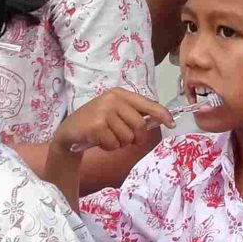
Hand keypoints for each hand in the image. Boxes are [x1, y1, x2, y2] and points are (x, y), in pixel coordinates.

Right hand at [55, 88, 170, 155]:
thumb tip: (160, 120)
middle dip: (137, 138)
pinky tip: (99, 140)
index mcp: (120, 94)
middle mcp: (113, 99)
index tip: (172, 123)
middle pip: (140, 125)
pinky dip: (109, 147)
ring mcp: (104, 111)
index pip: (148, 104)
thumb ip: (134, 114)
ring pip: (128, 137)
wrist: (69, 131)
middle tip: (127, 140)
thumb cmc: (96, 123)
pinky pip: (114, 144)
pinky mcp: (96, 125)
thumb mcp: (115, 112)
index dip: (162, 114)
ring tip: (108, 137)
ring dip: (120, 143)